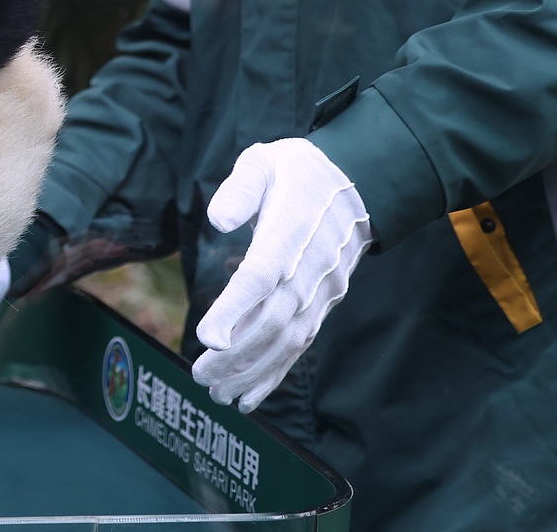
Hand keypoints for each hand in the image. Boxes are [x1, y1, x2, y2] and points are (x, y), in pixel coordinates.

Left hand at [192, 138, 369, 412]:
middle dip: (237, 355)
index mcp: (290, 232)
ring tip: (218, 394)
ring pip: (289, 340)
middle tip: (201, 377)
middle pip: (273, 320)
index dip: (235, 310)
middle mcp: (310, 268)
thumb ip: (240, 188)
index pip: (262, 277)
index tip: (208, 338)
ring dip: (253, 371)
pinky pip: (301, 343)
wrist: (356, 182)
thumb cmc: (297, 171)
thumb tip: (218, 220)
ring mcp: (321, 290)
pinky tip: (249, 395)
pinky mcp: (324, 302)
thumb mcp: (264, 161)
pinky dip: (275, 372)